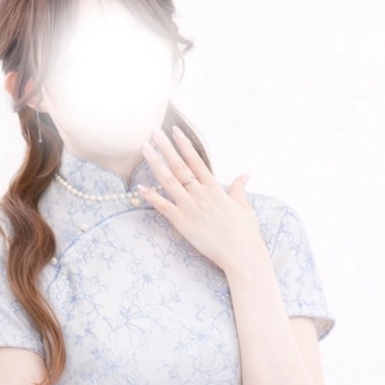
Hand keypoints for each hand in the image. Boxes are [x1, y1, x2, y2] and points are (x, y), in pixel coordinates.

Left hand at [137, 125, 266, 273]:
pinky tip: (140, 187)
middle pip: (179, 165)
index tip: (175, 131)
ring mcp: (190, 207)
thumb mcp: (245, 207)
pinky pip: (163, 207)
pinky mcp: (183, 223)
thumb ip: (239, 190)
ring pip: (169, 181)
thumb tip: (244, 175)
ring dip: (155, 163)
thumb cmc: (245, 233)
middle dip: (165, 147)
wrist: (242, 254)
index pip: (196, 161)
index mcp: (215, 188)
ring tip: (144, 148)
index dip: (184, 145)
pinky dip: (151, 197)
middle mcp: (201, 194)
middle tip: (153, 131)